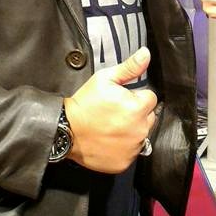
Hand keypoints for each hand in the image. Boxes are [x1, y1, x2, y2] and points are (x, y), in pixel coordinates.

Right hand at [65, 47, 157, 172]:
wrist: (65, 131)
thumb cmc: (85, 103)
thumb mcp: (105, 79)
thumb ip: (129, 68)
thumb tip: (146, 54)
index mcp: (138, 107)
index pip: (150, 98)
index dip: (135, 97)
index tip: (120, 99)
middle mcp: (140, 129)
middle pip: (148, 117)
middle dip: (136, 113)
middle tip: (115, 113)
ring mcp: (133, 148)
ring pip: (141, 134)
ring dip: (131, 130)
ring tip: (111, 127)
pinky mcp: (125, 162)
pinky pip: (132, 151)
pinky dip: (124, 147)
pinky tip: (109, 140)